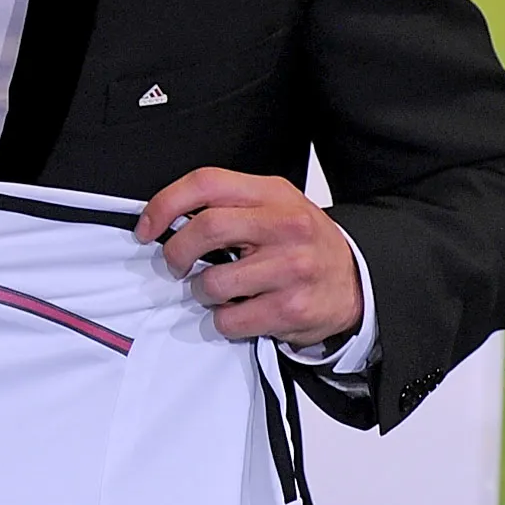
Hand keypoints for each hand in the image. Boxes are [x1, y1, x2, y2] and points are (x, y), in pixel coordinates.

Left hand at [134, 167, 361, 349]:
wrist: (357, 280)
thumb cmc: (304, 243)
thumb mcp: (274, 206)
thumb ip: (229, 204)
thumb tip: (168, 219)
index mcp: (273, 193)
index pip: (206, 183)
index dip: (165, 204)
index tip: (147, 227)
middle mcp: (285, 225)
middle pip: (206, 229)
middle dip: (177, 252)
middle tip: (176, 265)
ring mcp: (291, 268)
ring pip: (213, 282)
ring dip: (202, 292)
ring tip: (219, 290)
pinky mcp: (292, 308)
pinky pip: (230, 319)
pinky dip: (224, 320)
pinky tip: (240, 310)